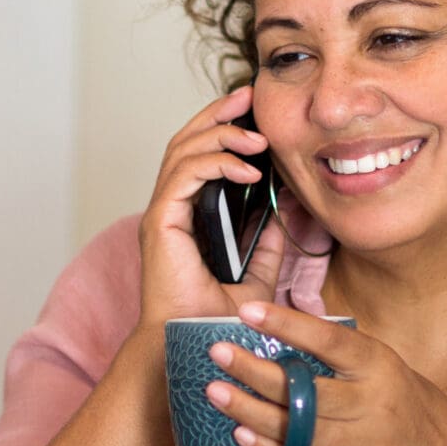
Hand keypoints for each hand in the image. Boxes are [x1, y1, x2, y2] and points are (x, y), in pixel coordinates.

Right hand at [137, 86, 292, 328]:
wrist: (198, 348)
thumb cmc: (216, 320)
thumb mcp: (256, 273)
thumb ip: (267, 239)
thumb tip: (287, 207)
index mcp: (186, 215)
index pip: (198, 154)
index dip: (221, 126)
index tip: (252, 110)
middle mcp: (169, 208)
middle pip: (185, 140)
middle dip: (217, 114)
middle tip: (249, 97)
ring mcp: (161, 214)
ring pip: (181, 150)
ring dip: (220, 134)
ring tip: (257, 137)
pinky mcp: (159, 223)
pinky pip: (183, 176)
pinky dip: (215, 164)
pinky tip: (248, 170)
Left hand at [200, 301, 446, 445]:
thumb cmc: (404, 402)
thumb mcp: (384, 364)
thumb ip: (341, 351)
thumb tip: (285, 325)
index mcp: (379, 367)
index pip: (329, 341)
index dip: (287, 325)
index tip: (248, 310)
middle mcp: (369, 405)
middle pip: (304, 390)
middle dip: (255, 372)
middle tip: (218, 353)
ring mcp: (357, 445)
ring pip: (295, 429)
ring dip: (250, 411)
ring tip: (215, 391)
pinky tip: (239, 432)